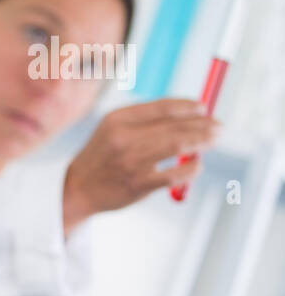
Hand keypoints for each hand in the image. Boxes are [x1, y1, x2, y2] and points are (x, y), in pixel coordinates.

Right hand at [63, 98, 219, 233]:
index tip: (203, 108)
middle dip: (203, 125)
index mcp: (117, 120)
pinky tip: (196, 165)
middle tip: (219, 126)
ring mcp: (131, 162)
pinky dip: (192, 168)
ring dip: (203, 141)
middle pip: (175, 126)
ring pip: (179, 145)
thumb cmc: (102, 157)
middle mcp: (123, 138)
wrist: (77, 189)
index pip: (162, 107)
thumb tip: (188, 113)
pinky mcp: (138, 184)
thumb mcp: (113, 129)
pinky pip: (175, 174)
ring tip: (215, 139)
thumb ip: (144, 120)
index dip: (188, 106)